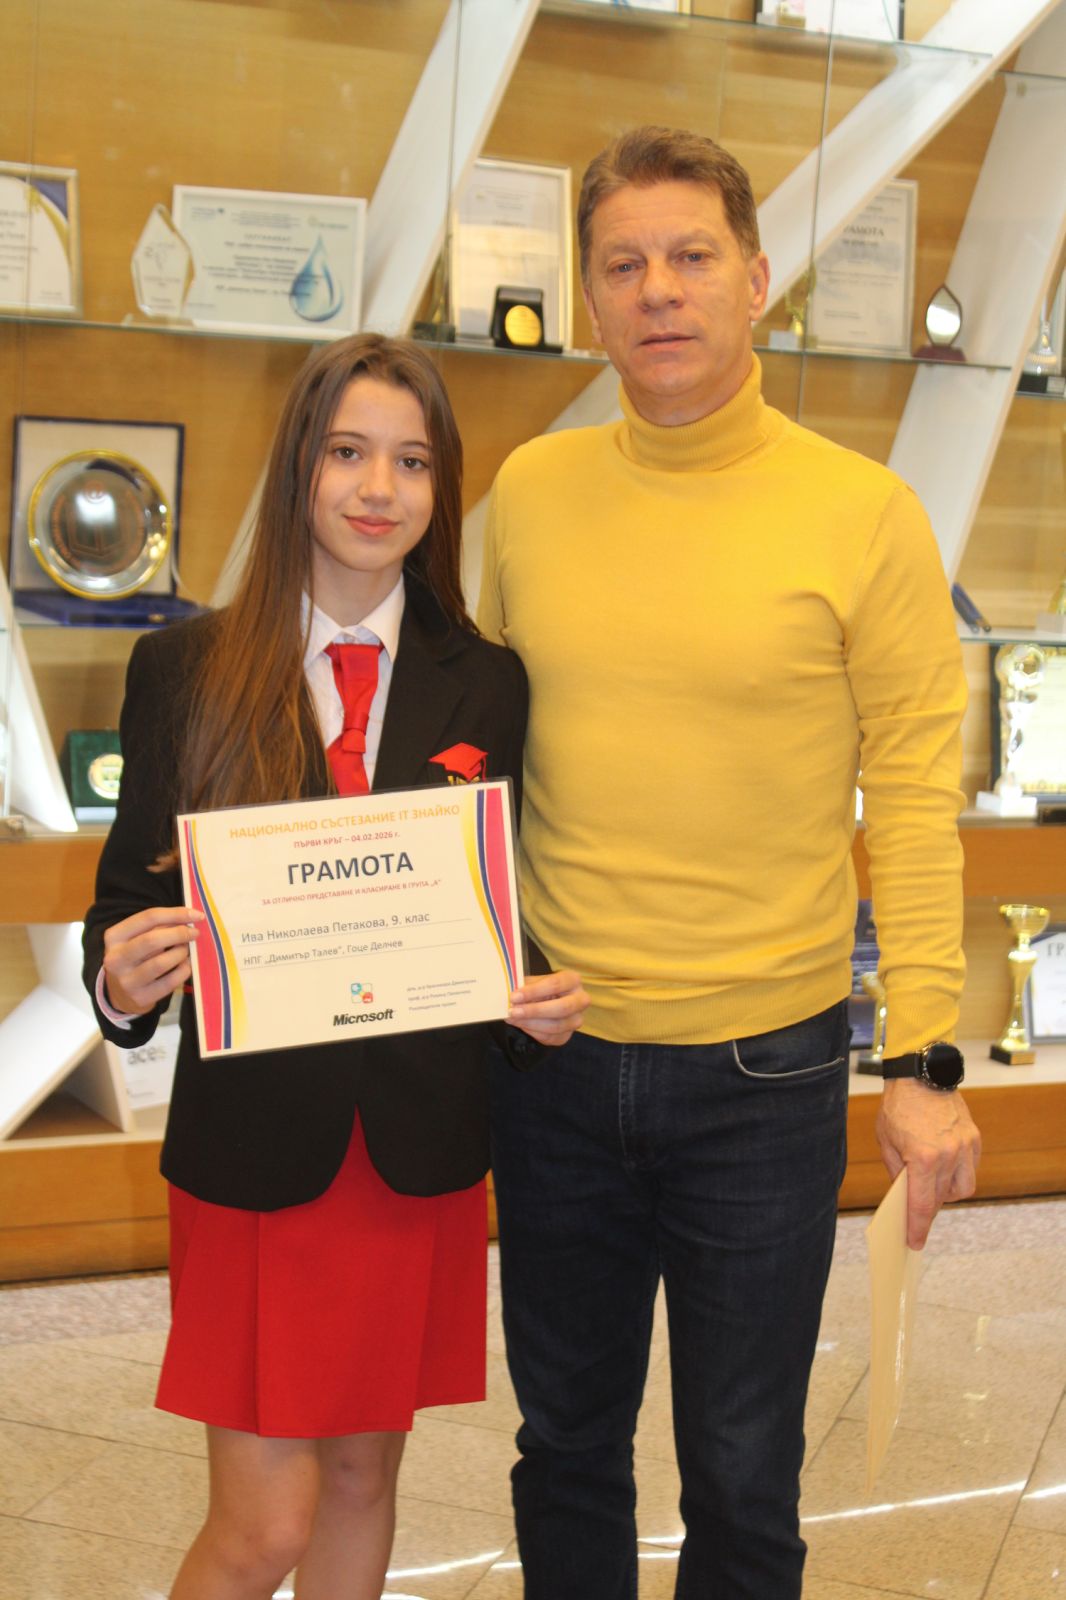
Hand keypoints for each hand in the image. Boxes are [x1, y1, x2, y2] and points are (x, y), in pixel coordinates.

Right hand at [101, 905, 204, 1016]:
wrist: (120, 993)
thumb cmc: (135, 956)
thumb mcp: (136, 937)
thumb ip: (157, 926)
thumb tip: (189, 919)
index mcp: (114, 937)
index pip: (148, 918)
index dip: (176, 914)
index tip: (197, 915)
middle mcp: (115, 959)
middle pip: (152, 940)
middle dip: (179, 934)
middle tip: (194, 933)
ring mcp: (127, 981)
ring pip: (161, 962)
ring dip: (180, 953)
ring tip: (185, 950)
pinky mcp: (140, 997)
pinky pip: (170, 982)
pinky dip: (183, 970)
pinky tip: (184, 965)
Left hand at [508, 969, 588, 1046]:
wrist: (547, 1002)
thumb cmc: (540, 988)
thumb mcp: (534, 982)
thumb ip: (525, 986)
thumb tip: (512, 994)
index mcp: (573, 980)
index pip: (556, 984)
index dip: (534, 991)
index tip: (514, 996)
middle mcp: (581, 1000)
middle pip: (562, 1008)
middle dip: (535, 1010)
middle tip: (513, 1011)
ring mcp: (576, 1020)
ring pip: (556, 1026)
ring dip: (531, 1023)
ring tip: (512, 1018)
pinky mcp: (567, 1035)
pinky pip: (550, 1038)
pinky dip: (532, 1032)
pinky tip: (520, 1024)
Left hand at [876, 1078, 980, 1249]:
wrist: (920, 1075)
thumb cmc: (898, 1107)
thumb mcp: (886, 1142)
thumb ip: (897, 1173)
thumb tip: (905, 1197)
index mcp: (923, 1158)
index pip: (923, 1205)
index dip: (918, 1228)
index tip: (915, 1242)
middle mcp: (949, 1155)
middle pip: (943, 1198)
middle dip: (930, 1207)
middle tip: (917, 1208)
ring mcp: (964, 1146)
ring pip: (963, 1188)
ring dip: (948, 1192)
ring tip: (932, 1185)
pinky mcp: (974, 1138)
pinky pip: (970, 1169)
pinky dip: (959, 1173)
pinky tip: (944, 1167)